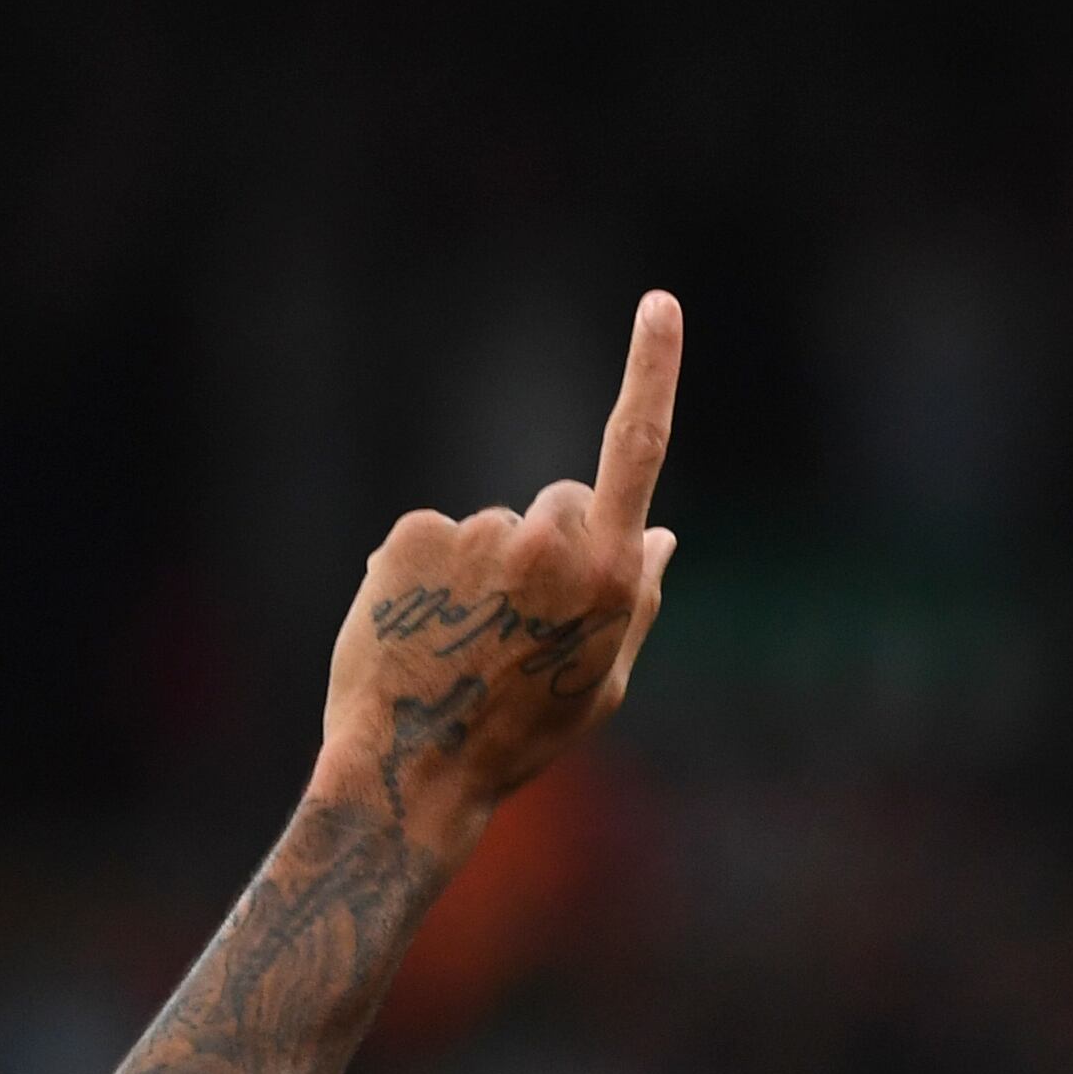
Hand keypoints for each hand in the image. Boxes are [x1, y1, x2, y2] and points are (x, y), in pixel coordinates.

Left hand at [313, 291, 683, 848]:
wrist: (413, 769)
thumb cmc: (522, 736)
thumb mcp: (602, 679)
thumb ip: (636, 599)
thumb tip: (659, 532)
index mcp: (608, 575)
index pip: (637, 449)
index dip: (652, 371)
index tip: (660, 304)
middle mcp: (546, 540)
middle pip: (564, 502)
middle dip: (556, 544)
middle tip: (524, 628)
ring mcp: (475, 535)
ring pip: (494, 530)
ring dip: (484, 573)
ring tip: (463, 643)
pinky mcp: (411, 535)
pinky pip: (433, 538)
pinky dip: (427, 575)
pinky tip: (420, 629)